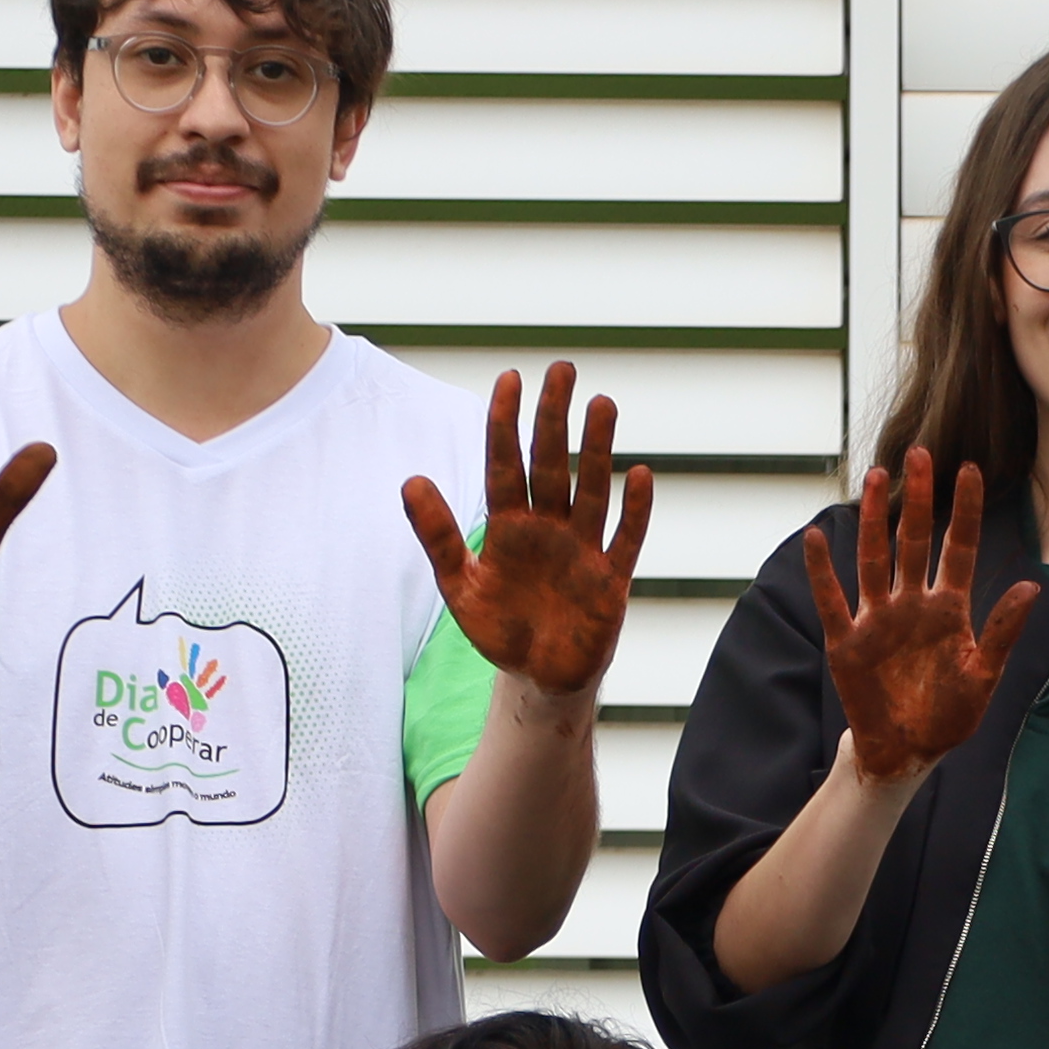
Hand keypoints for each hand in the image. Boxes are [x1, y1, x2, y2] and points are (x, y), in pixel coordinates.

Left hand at [400, 356, 657, 691]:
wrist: (540, 679)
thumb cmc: (500, 629)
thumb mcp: (460, 586)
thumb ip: (438, 535)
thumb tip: (410, 480)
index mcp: (509, 526)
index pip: (505, 465)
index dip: (506, 424)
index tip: (510, 378)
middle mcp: (548, 528)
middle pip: (551, 464)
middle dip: (554, 418)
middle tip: (562, 368)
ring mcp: (582, 551)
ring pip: (590, 490)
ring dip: (596, 450)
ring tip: (601, 403)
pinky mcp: (611, 580)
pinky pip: (625, 539)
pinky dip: (634, 511)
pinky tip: (639, 476)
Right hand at [809, 446, 1048, 775]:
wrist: (907, 754)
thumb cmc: (949, 718)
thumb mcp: (984, 677)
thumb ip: (1003, 631)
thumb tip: (1032, 587)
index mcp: (950, 610)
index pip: (959, 549)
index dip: (964, 511)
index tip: (970, 470)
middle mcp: (912, 605)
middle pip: (915, 541)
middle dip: (918, 499)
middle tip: (921, 453)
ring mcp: (878, 619)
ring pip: (875, 559)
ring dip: (875, 519)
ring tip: (878, 476)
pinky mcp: (847, 641)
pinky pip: (833, 600)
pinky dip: (823, 571)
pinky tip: (817, 536)